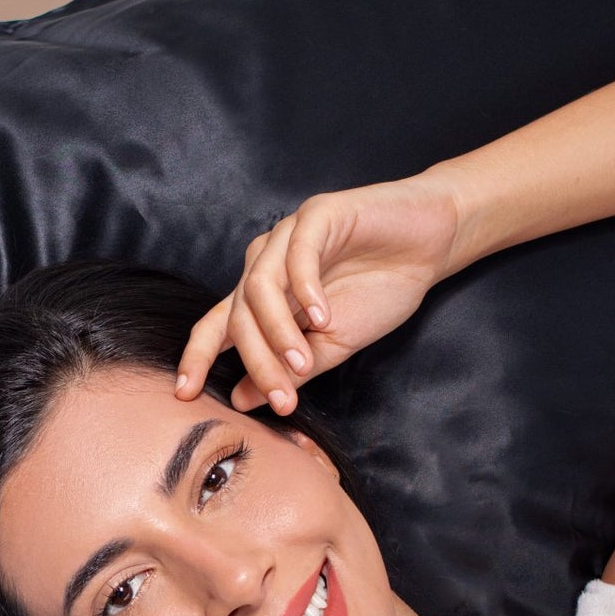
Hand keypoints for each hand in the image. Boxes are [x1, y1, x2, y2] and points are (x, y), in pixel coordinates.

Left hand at [175, 171, 463, 414]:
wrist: (430, 244)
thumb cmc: (381, 290)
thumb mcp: (331, 347)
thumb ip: (290, 371)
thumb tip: (241, 401)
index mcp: (263, 297)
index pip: (217, 327)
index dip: (196, 358)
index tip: (184, 394)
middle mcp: (266, 264)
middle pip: (240, 315)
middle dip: (259, 362)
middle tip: (283, 398)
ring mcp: (288, 237)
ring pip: (260, 286)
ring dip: (279, 331)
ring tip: (303, 362)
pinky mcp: (318, 215)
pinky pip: (298, 253)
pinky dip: (306, 288)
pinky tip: (323, 316)